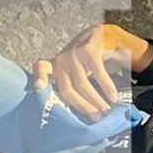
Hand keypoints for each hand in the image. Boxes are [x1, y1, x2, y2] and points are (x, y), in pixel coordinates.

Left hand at [31, 24, 152, 119]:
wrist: (103, 34)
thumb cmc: (87, 58)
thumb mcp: (74, 68)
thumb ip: (71, 85)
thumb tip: (83, 114)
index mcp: (55, 65)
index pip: (41, 67)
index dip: (39, 76)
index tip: (39, 86)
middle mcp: (62, 60)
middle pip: (67, 89)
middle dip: (82, 106)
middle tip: (96, 119)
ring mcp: (74, 54)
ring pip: (82, 84)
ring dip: (96, 100)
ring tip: (106, 111)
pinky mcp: (89, 50)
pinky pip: (98, 72)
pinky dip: (106, 86)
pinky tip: (113, 97)